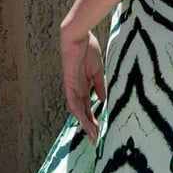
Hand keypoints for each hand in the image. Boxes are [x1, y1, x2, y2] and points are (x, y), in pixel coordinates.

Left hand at [60, 23, 105, 140]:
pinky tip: (82, 121)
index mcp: (84, 84)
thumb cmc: (88, 48)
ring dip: (83, 122)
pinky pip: (72, 100)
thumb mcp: (97, 70)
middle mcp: (76, 87)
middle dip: (88, 124)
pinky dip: (77, 111)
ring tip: (91, 134)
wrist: (78, 35)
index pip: (87, 105)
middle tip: (94, 138)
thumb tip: (103, 100)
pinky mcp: (69, 82)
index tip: (99, 128)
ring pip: (77, 109)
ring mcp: (72, 86)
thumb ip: (99, 86)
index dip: (92, 117)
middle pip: (82, 110)